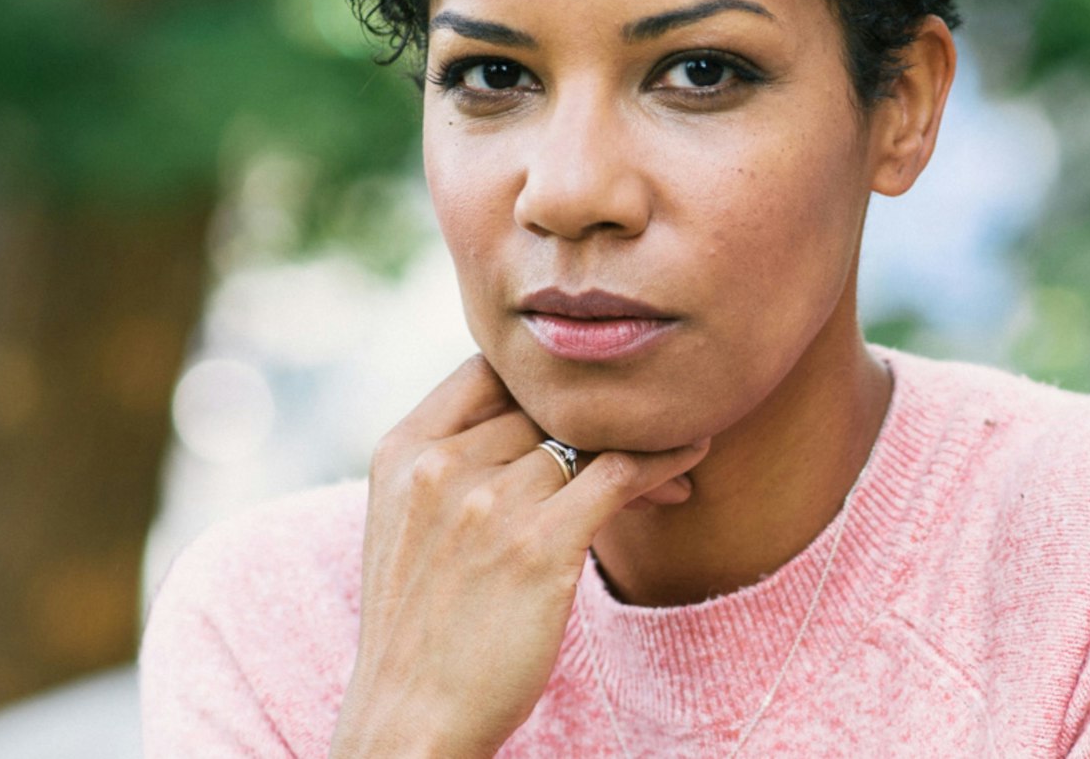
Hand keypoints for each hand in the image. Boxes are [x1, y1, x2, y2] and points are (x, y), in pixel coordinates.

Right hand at [328, 354, 709, 758]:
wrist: (410, 721)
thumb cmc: (420, 629)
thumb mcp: (407, 524)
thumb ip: (452, 462)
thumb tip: (532, 416)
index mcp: (402, 450)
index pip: (488, 367)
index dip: (546, 375)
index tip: (590, 396)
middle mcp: (440, 465)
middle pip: (546, 402)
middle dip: (603, 413)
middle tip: (653, 427)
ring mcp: (489, 502)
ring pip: (590, 435)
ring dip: (644, 439)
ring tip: (682, 451)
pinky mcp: (539, 545)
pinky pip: (620, 473)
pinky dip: (663, 461)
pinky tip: (688, 464)